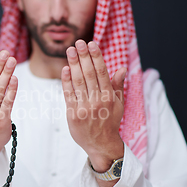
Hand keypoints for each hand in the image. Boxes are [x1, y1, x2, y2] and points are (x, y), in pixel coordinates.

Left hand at [61, 40, 125, 172]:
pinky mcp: (73, 114)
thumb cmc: (110, 121)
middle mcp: (97, 101)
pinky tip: (65, 68)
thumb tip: (122, 68)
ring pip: (78, 82)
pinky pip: (69, 94)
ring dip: (73, 64)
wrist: (101, 145)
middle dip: (83, 56)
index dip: (96, 57)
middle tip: (79, 42)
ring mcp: (84, 108)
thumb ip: (118, 85)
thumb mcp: (118, 104)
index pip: (102, 72)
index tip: (92, 44)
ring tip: (70, 50)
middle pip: (89, 74)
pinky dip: (66, 81)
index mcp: (109, 97)